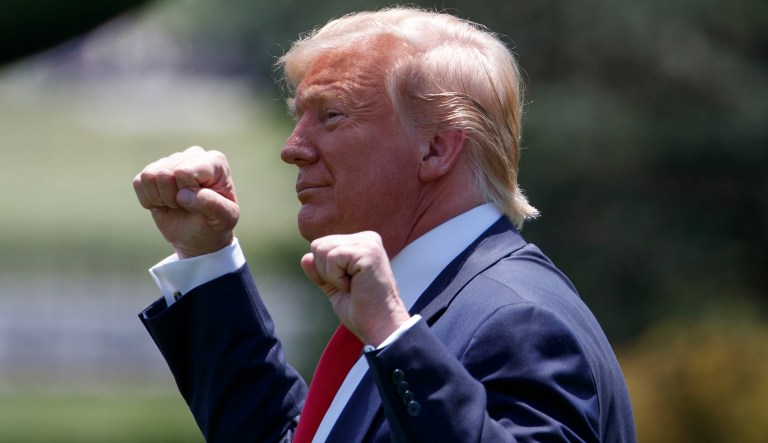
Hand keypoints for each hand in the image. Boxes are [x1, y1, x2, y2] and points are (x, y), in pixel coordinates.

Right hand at [133, 146, 238, 257]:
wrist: (200, 235)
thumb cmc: (215, 224)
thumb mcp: (224, 219)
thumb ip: (212, 205)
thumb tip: (184, 195)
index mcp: (214, 161)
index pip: (184, 172)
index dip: (187, 194)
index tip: (200, 203)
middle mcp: (193, 154)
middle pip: (164, 174)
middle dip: (173, 198)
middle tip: (188, 206)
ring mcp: (172, 160)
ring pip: (149, 176)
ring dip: (160, 199)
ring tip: (177, 204)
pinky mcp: (154, 170)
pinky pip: (139, 182)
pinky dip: (149, 200)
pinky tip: (165, 203)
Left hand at [300, 231, 410, 345]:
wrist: (380, 326)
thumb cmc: (362, 310)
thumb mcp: (335, 287)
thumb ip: (320, 272)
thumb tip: (306, 257)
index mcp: (361, 243)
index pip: (321, 245)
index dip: (324, 271)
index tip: (347, 285)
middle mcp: (367, 238)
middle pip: (319, 245)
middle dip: (325, 272)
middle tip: (350, 287)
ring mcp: (368, 243)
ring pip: (322, 249)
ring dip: (332, 276)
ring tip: (353, 286)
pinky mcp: (368, 251)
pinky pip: (333, 258)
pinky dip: (337, 278)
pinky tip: (355, 285)